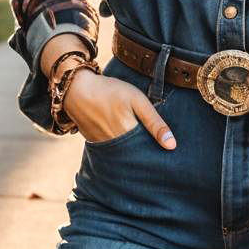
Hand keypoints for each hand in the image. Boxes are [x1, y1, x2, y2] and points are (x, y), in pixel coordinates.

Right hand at [62, 67, 177, 149]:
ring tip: (143, 147)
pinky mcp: (96, 145)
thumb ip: (154, 122)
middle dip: (148, 158)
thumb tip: (172, 145)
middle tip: (158, 153)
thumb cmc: (110, 91)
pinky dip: (121, 151)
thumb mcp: (137, 100)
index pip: (150, 155)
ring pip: (125, 158)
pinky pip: (113, 154)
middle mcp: (116, 148)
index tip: (169, 155)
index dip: (159, 155)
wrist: (77, 89)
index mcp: (129, 136)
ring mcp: (104, 148)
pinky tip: (126, 143)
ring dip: (135, 155)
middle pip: (138, 159)